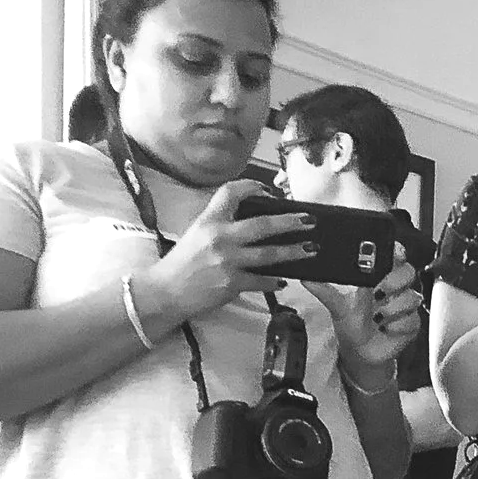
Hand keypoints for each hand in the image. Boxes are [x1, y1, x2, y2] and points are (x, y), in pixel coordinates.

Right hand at [144, 179, 313, 324]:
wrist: (166, 291)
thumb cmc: (183, 262)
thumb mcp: (197, 233)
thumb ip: (221, 224)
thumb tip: (252, 222)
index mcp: (209, 220)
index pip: (232, 192)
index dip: (253, 187)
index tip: (270, 192)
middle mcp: (219, 237)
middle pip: (262, 224)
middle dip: (290, 222)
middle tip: (310, 220)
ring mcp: (228, 261)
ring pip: (269, 254)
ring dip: (293, 252)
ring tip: (311, 249)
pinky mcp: (232, 283)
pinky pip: (262, 281)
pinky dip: (275, 281)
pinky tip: (284, 280)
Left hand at [307, 256, 422, 387]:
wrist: (361, 352)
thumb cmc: (352, 324)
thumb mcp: (336, 306)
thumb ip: (324, 290)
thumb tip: (306, 277)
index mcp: (379, 276)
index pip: (394, 255)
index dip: (397, 251)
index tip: (393, 253)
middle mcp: (396, 288)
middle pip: (408, 272)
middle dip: (394, 281)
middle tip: (378, 293)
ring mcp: (406, 305)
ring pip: (411, 297)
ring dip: (392, 309)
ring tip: (377, 318)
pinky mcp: (413, 323)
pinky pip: (411, 320)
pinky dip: (396, 326)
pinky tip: (385, 329)